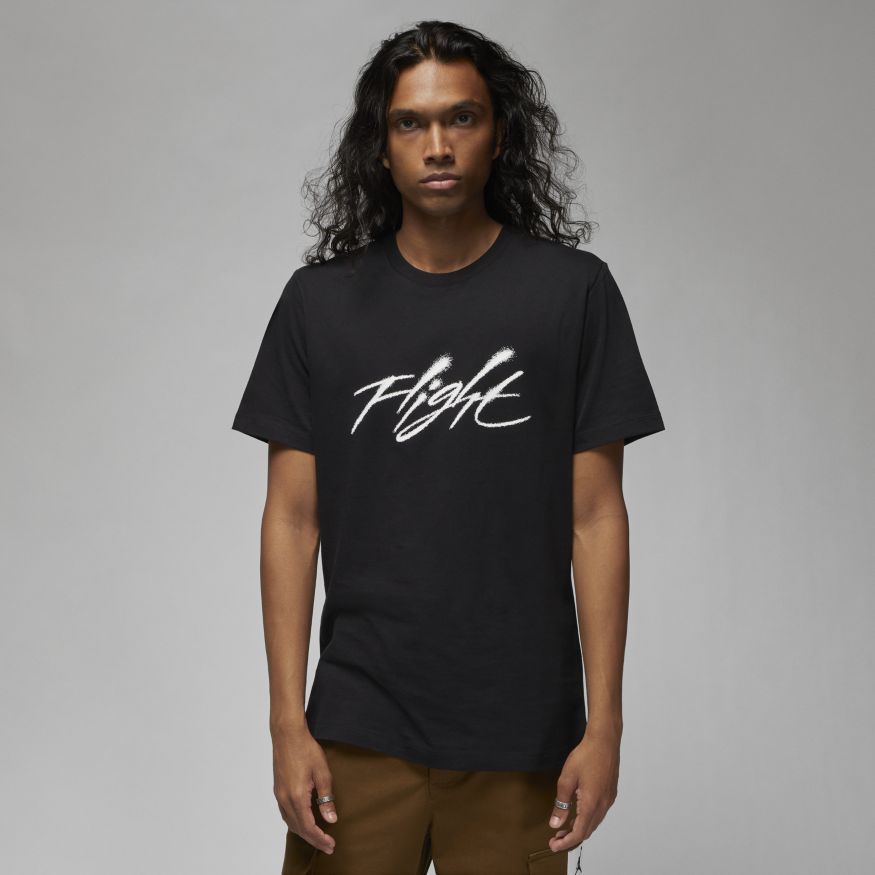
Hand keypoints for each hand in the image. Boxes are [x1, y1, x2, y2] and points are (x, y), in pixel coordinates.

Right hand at [272, 724, 337, 854]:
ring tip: (318, 838)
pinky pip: (285, 814)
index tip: (331, 845)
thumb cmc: (306, 749)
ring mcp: (279, 795)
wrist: (287, 735)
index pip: (308, 827)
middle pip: (298, 828)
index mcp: (297, 796)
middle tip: (328, 846)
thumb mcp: (322, 772)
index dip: (320, 839)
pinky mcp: (278, 790)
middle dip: (313, 840)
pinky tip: (304, 822)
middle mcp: (285, 799)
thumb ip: (326, 798)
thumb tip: (331, 820)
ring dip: (304, 833)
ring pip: (290, 823)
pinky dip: (295, 823)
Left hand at [547, 727, 620, 852]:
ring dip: (580, 828)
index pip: (579, 833)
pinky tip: (578, 813)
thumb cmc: (586, 755)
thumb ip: (561, 803)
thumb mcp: (567, 779)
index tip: (553, 845)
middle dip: (571, 838)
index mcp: (592, 803)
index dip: (565, 842)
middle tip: (556, 838)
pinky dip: (587, 819)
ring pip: (594, 823)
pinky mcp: (611, 793)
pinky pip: (599, 813)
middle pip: (587, 831)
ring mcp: (609, 799)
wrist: (604, 740)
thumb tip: (556, 823)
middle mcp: (603, 805)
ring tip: (564, 828)